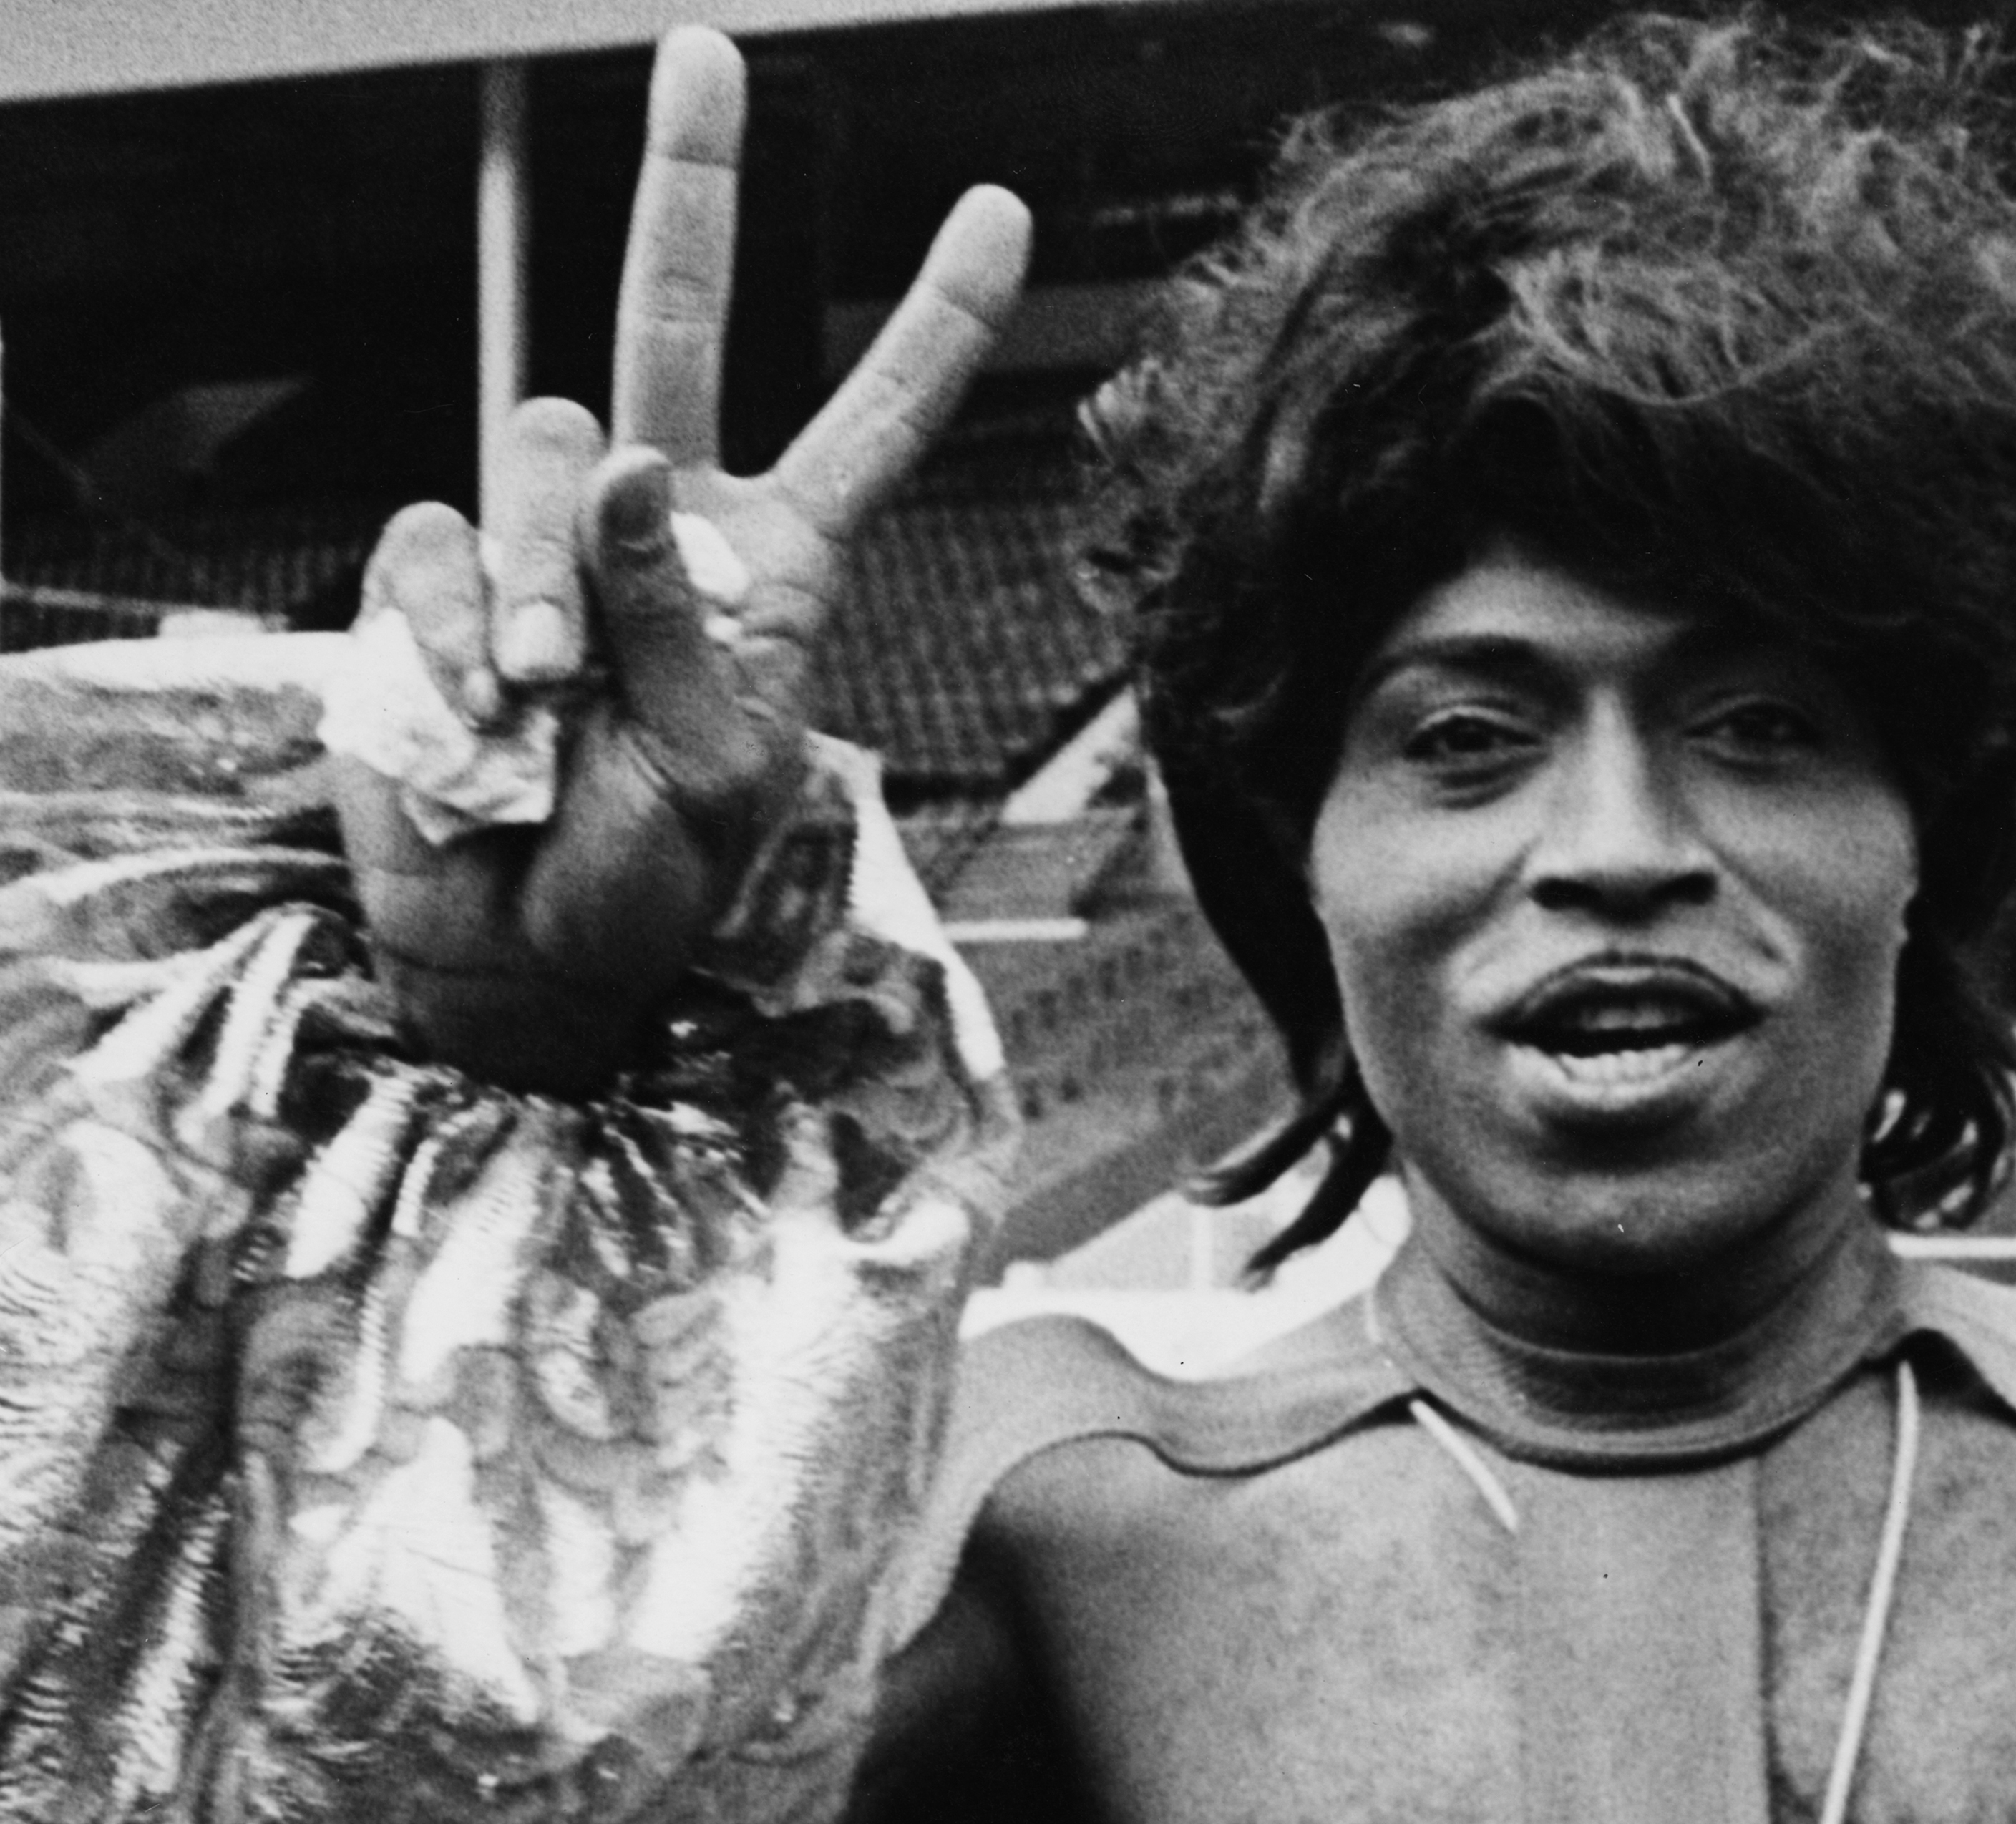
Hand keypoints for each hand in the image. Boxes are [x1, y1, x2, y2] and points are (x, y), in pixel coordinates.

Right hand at [338, 27, 1032, 1091]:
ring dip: (536, 575)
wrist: (523, 958)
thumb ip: (683, 627)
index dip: (935, 324)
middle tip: (709, 50)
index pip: (872, 425)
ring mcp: (542, 544)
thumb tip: (624, 466)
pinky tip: (472, 707)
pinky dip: (447, 626)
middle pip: (669, 324)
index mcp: (773, 569)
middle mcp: (661, 527)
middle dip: (690, 183)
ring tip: (541, 696)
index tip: (1000, 208)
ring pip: (539, 449)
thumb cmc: (647, 883)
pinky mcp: (434, 580)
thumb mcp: (717, 776)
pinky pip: (432, 539)